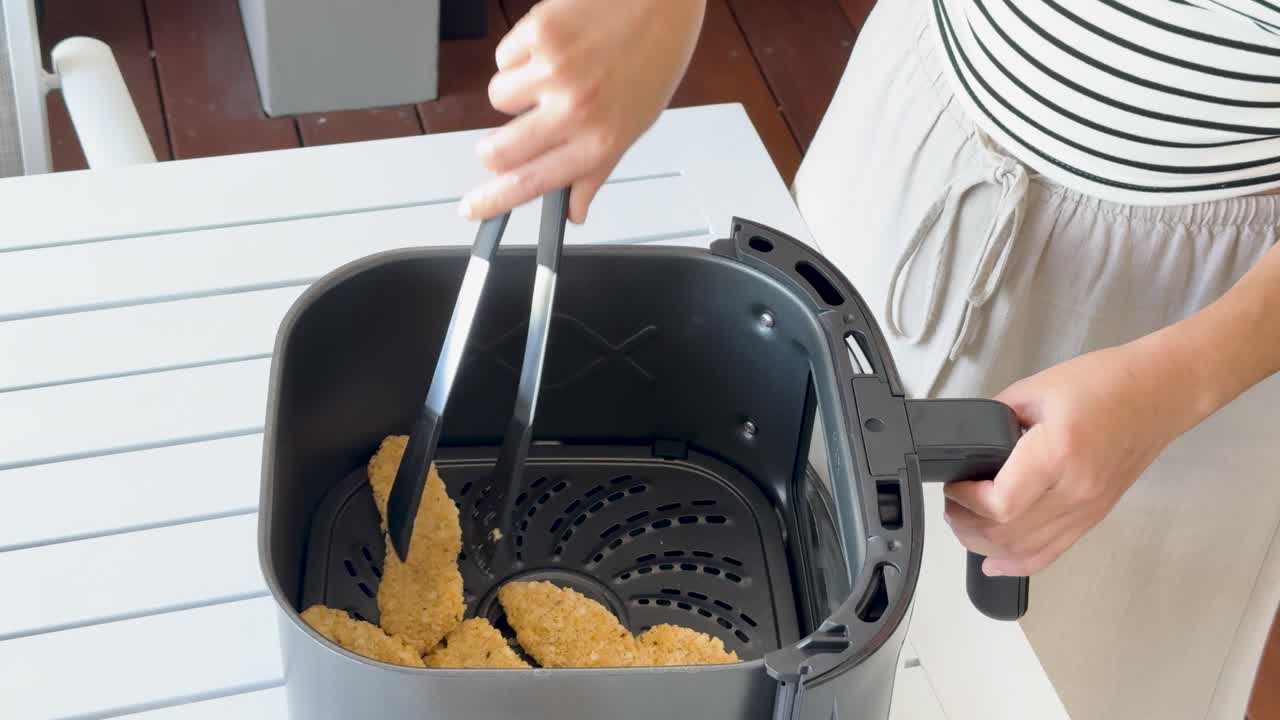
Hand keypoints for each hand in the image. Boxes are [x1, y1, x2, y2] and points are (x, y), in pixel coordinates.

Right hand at [459, 0, 705, 223]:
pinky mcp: (539, 32)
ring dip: (517, 91)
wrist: (661, 2)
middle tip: (508, 138)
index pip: (531, 184)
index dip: (493, 201)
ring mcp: (554, 69)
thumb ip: (595, 172)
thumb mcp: (632, 127)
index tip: (472, 209)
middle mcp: (575, 109)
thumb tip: (572, 211)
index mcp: (600, 141)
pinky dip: (522, 55)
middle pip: (497, 151)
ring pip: (498, 97)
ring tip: (554, 74)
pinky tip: (554, 47)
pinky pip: (504, 57)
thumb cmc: (653, 60)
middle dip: (492, 150)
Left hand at [943, 339, 1200, 576]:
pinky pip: (1053, 553)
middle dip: (967, 525)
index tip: (954, 484)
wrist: (1160, 394)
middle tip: (952, 506)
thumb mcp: (1035, 389)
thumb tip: (969, 445)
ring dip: (986, 546)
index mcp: (1057, 454)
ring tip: (965, 524)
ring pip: (1027, 551)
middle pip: (1009, 535)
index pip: (1001, 504)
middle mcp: (1075, 491)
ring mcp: (1088, 509)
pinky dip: (1019, 563)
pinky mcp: (1095, 516)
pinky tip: (994, 563)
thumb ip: (996, 419)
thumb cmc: (1103, 383)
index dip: (967, 502)